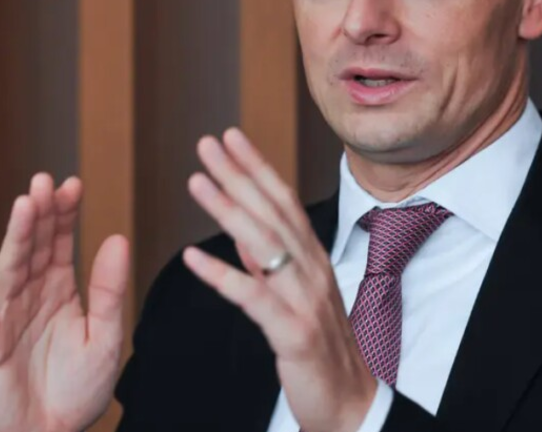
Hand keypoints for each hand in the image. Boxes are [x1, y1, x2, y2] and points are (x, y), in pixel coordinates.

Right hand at [0, 174, 128, 431]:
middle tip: (43, 181)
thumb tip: (117, 238)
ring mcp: (7, 321)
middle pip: (32, 249)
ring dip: (14, 240)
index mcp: (59, 291)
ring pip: (9, 273)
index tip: (71, 183)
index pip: (58, 243)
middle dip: (38, 215)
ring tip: (22, 207)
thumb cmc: (79, 389)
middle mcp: (30, 298)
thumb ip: (110, 290)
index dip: (64, 214)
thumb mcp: (107, 337)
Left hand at [182, 129, 377, 431]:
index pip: (282, 201)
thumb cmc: (320, 352)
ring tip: (196, 182)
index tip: (230, 136)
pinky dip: (222, 275)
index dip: (256, 166)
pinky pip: (253, 299)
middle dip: (238, 174)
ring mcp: (305, 300)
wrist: (349, 406)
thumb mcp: (296, 300)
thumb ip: (271, 268)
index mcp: (312, 260)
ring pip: (264, 245)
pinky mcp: (294, 333)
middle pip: (272, 212)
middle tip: (207, 143)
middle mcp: (312, 271)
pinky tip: (192, 258)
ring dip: (228, 209)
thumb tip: (244, 238)